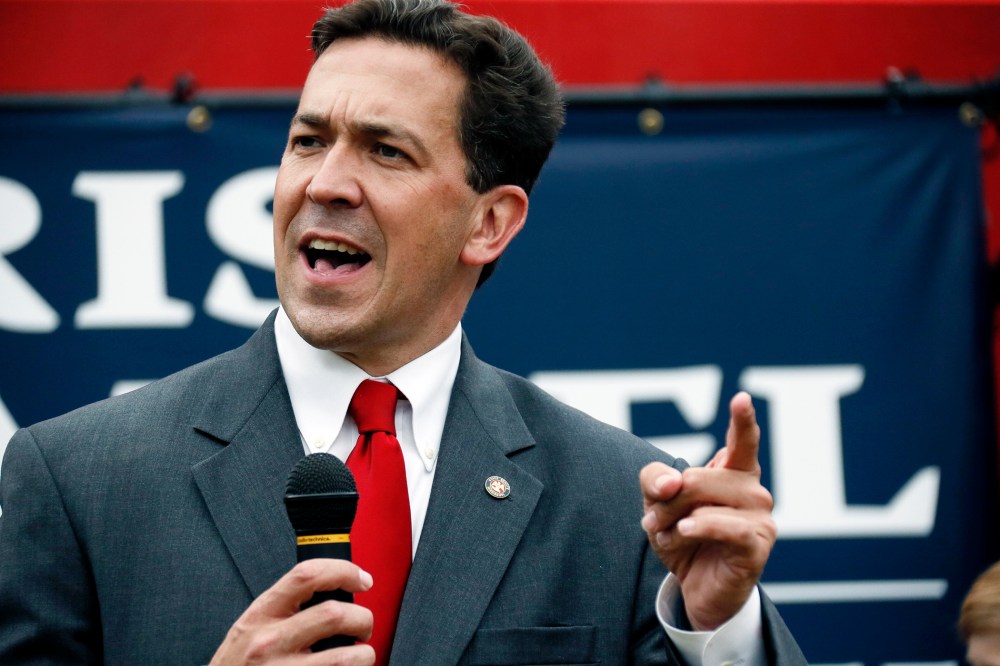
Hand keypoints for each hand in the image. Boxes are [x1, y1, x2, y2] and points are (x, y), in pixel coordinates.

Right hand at [210, 559, 375, 664]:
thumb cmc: (240, 665)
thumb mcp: (253, 627)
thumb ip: (287, 608)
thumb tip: (338, 591)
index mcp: (262, 614)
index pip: (307, 575)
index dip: (344, 571)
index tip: (363, 579)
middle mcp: (270, 641)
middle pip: (334, 614)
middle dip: (363, 619)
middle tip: (363, 627)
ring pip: (345, 657)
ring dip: (364, 655)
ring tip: (360, 656)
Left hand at [640, 392, 776, 630]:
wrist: (695, 589)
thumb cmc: (683, 537)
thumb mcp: (657, 502)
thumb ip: (656, 479)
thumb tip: (672, 481)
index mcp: (733, 472)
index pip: (741, 440)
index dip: (742, 419)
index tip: (741, 398)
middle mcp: (753, 490)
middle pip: (701, 476)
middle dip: (668, 498)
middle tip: (652, 520)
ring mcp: (760, 518)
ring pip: (709, 500)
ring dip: (677, 519)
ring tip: (667, 536)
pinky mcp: (758, 545)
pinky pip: (727, 527)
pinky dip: (700, 528)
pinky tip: (686, 532)